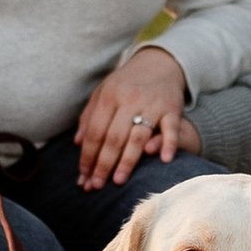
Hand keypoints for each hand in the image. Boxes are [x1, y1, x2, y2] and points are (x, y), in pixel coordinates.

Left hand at [75, 44, 192, 188]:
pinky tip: (163, 160)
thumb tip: (78, 143)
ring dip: (127, 162)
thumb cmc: (127, 83)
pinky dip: (168, 144)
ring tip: (117, 181)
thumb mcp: (104, 92)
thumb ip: (89, 116)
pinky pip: (170, 128)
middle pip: (113, 138)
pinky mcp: (172, 108)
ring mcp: (152, 104)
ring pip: (137, 137)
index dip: (88, 156)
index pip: (95, 132)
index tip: (83, 176)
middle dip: (103, 165)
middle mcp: (129, 100)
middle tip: (96, 186)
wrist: (160, 64)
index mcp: (109, 96)